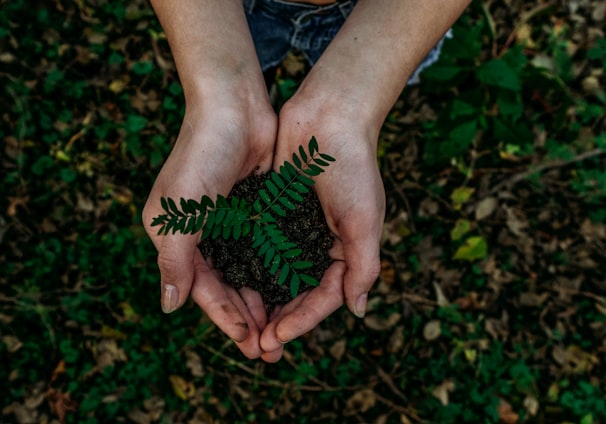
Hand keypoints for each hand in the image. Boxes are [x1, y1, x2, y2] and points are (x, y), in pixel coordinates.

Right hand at [142, 102, 276, 358]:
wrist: (234, 107)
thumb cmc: (201, 156)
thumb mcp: (179, 212)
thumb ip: (174, 261)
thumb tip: (170, 308)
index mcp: (178, 238)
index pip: (203, 290)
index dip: (226, 319)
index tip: (249, 345)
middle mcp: (203, 235)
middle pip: (228, 288)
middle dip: (248, 318)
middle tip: (271, 349)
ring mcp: (231, 223)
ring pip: (249, 274)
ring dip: (264, 301)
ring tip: (284, 329)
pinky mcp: (256, 211)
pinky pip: (266, 250)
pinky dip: (277, 272)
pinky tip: (293, 292)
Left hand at [259, 92, 385, 359]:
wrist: (329, 116)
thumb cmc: (353, 167)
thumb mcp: (365, 220)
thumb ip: (363, 266)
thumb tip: (357, 311)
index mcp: (345, 250)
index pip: (324, 297)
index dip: (302, 320)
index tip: (277, 337)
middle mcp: (319, 244)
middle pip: (298, 293)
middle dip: (279, 320)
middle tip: (257, 346)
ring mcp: (295, 229)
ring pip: (275, 276)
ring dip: (261, 301)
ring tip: (243, 327)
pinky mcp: (274, 212)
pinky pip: (260, 247)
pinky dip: (249, 268)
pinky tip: (232, 285)